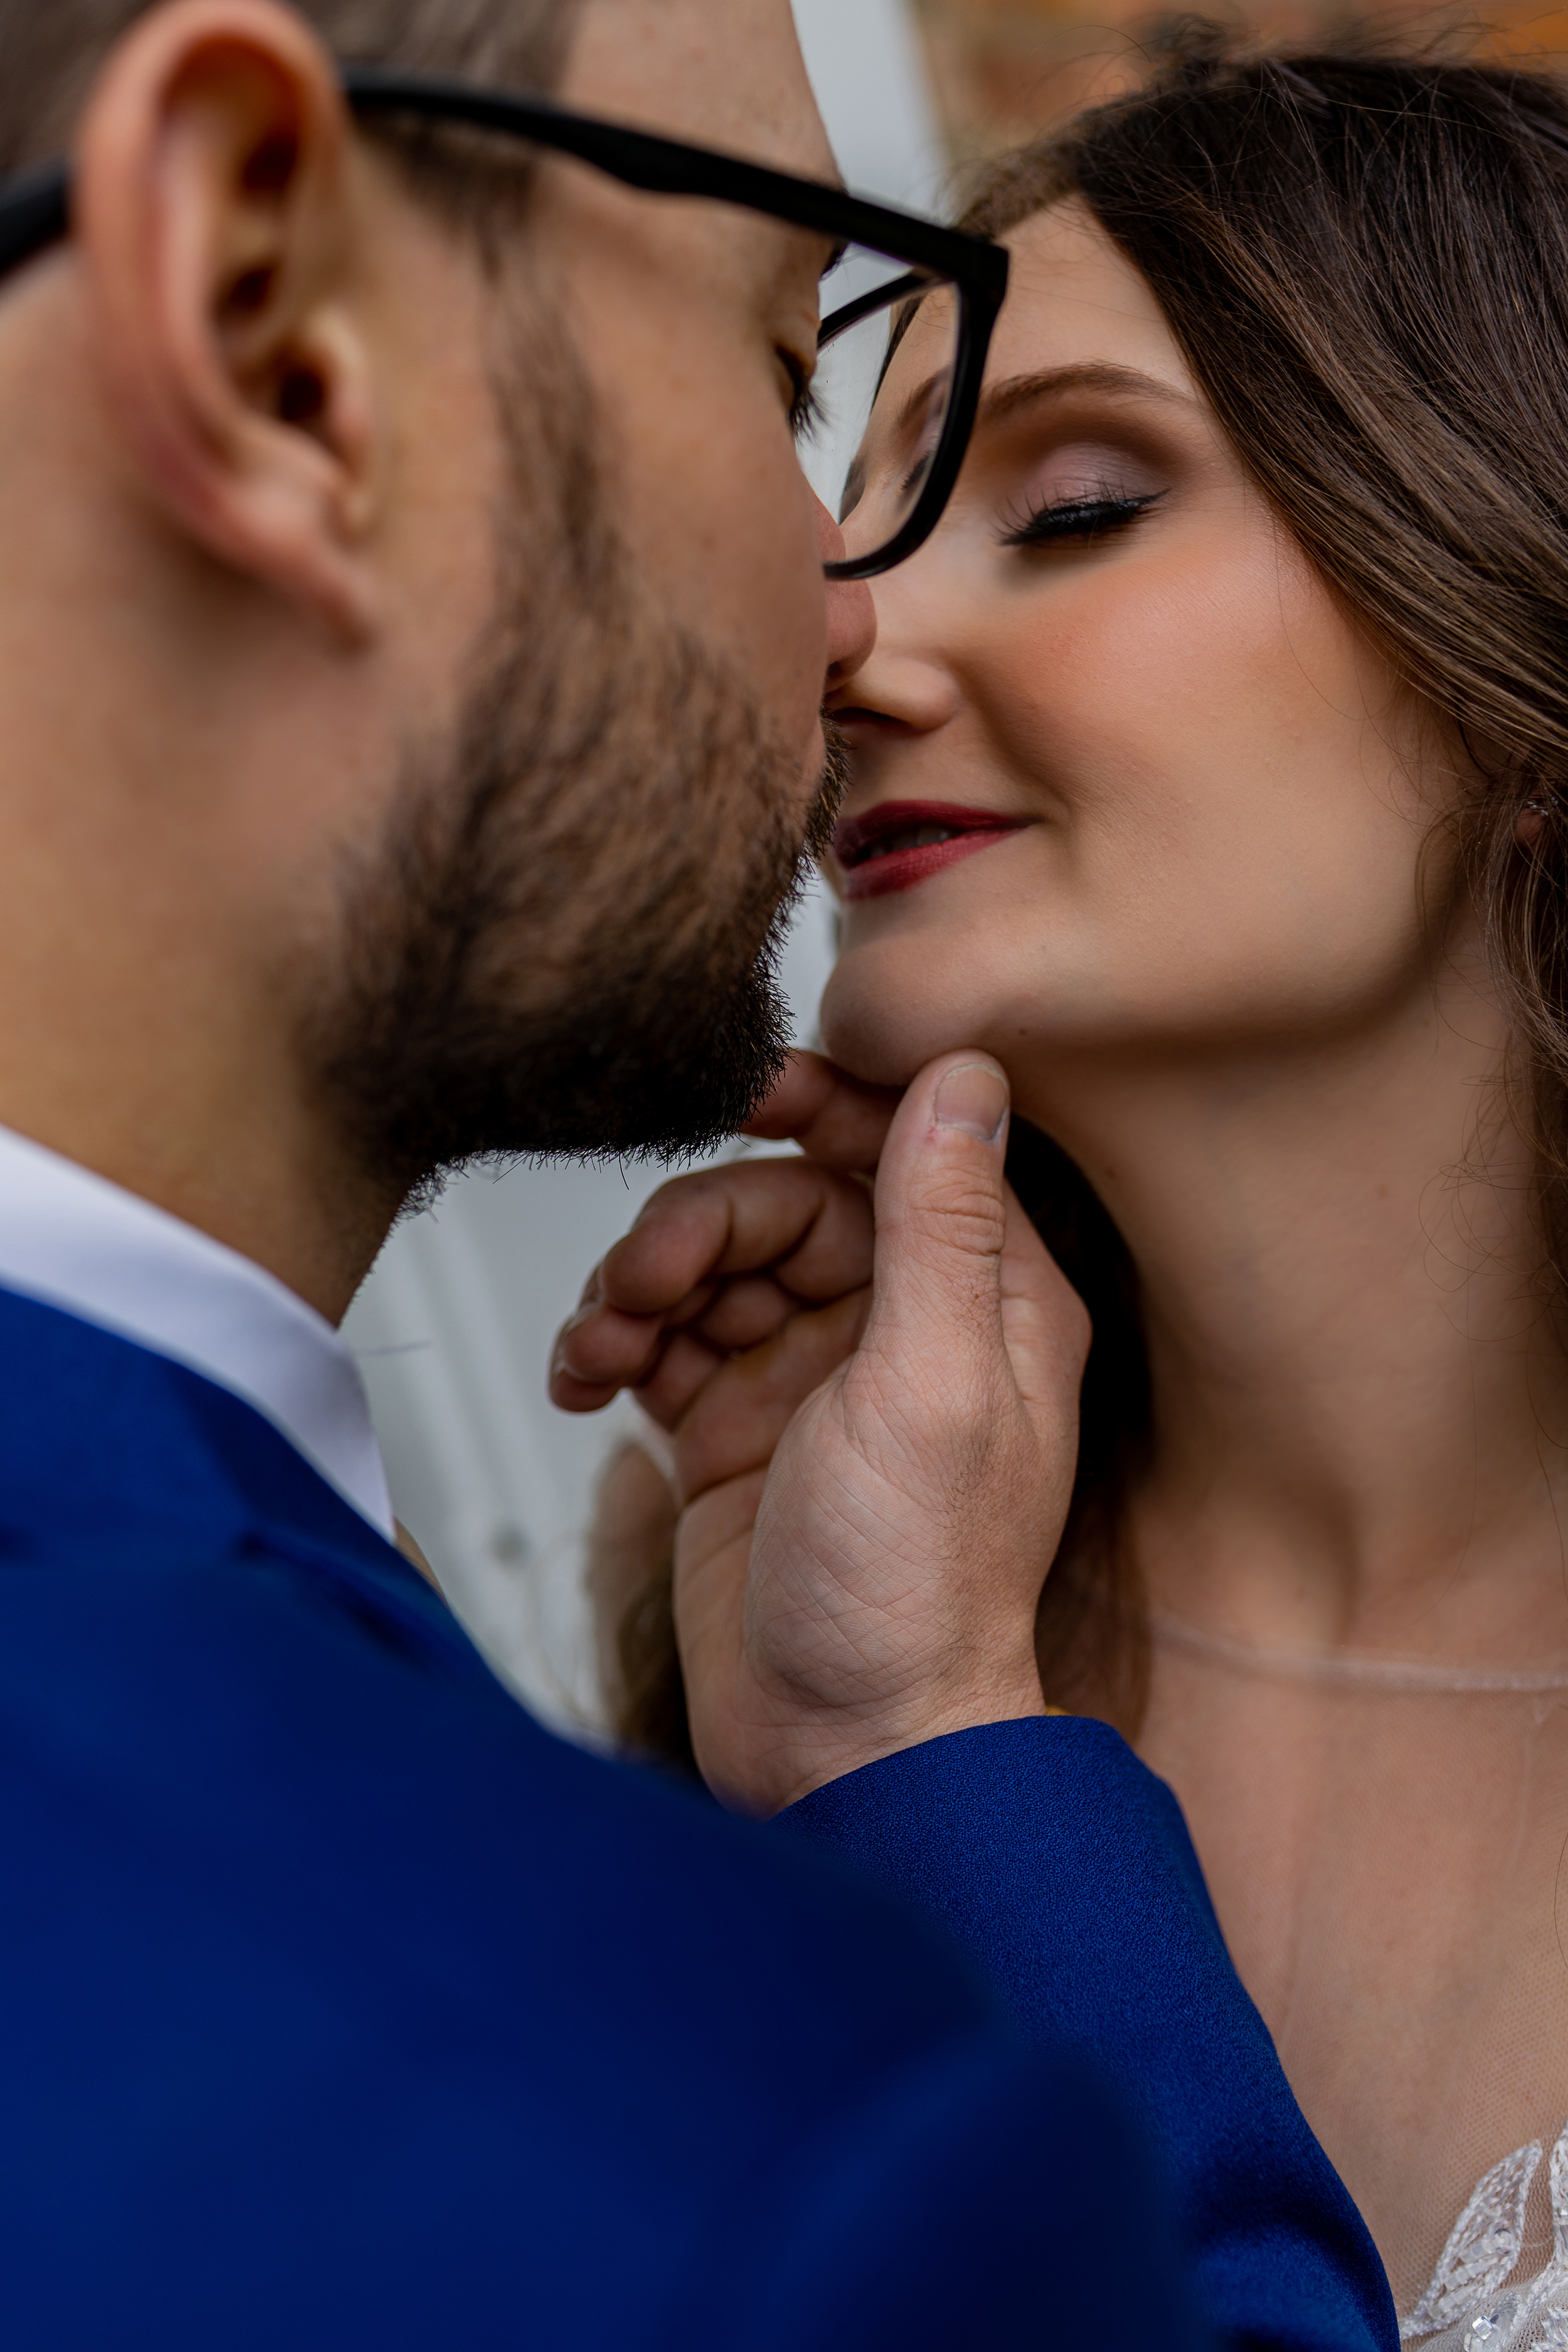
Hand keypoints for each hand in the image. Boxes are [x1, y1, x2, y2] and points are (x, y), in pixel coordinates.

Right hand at [552, 1050, 1089, 1812]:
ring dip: (642, 1283)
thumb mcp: (934, 1386)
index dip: (822, 1106)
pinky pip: (660, 1339)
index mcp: (985, 1304)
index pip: (900, 1150)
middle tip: (650, 1279)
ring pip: (710, 1266)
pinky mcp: (733, 1431)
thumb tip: (968, 1071)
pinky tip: (585, 1375)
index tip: (747, 1088)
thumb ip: (943, 1224)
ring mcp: (811, 1380)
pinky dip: (613, 1341)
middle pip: (783, 1203)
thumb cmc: (911, 1595)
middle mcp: (900, 1330)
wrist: (838, 1752)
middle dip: (701, 1225)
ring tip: (609, 1342)